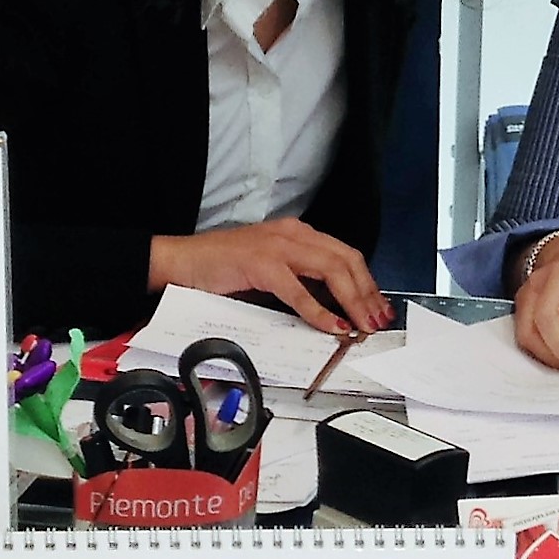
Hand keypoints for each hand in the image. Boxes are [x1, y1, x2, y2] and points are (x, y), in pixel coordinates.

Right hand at [149, 221, 390, 336]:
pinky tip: (333, 326)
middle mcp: (293, 233)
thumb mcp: (270, 270)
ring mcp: (277, 246)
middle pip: (347, 259)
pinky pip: (299, 291)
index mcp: (297, 233)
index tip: (378, 307)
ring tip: (362, 325)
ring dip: (352, 301)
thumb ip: (300, 281)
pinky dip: (320, 311)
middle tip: (378, 320)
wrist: (180, 261)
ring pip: (332, 270)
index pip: (345, 254)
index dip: (367, 282)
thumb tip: (333, 309)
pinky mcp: (261, 264)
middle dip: (368, 292)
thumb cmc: (221, 268)